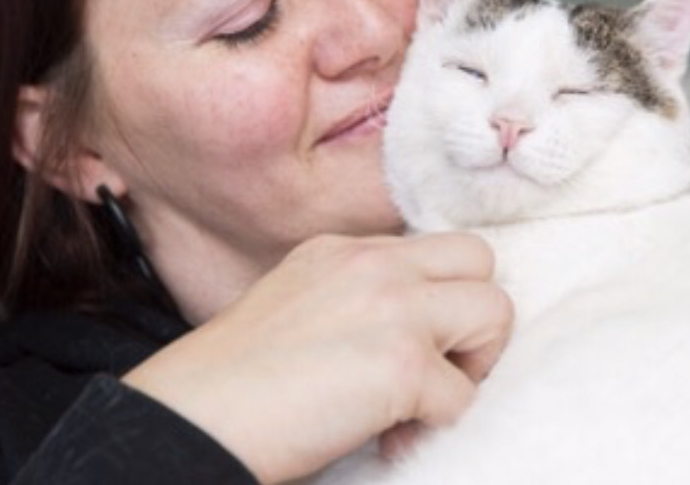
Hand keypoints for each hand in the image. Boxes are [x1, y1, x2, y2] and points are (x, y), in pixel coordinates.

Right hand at [121, 232, 512, 483]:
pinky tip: (389, 440)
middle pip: (480, 260)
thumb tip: (411, 331)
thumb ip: (355, 296)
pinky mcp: (403, 363)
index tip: (413, 345)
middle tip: (438, 369)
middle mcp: (373, 264)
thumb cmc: (232, 381)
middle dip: (473, 319)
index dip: (439, 298)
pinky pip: (463, 396)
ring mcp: (393, 307)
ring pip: (496, 312)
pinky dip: (436, 426)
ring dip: (471, 367)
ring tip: (421, 404)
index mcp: (343, 249)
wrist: (193, 418)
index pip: (434, 248)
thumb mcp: (297, 301)